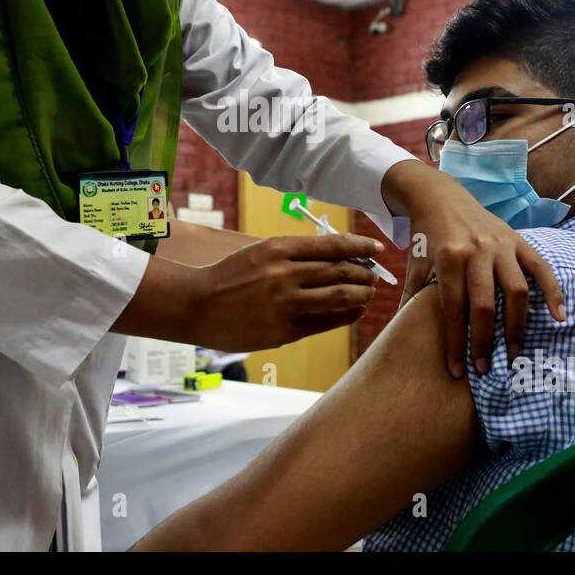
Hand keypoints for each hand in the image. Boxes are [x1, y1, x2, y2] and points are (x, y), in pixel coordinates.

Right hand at [115, 233, 381, 350]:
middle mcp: (284, 273)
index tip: (377, 249)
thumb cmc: (229, 277)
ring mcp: (285, 303)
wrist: (197, 305)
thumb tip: (336, 257)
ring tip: (369, 293)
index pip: (331, 244)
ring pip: (339, 296)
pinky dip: (345, 315)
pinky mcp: (284, 330)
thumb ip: (293, 254)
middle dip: (364, 273)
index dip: (360, 246)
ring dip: (361, 294)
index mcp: (278, 248)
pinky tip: (354, 312)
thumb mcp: (259, 253)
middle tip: (374, 275)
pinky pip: (325, 322)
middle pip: (340, 270)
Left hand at [381, 160, 564, 377]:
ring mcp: (501, 245)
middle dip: (485, 341)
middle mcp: (477, 251)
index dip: (456, 343)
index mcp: (449, 258)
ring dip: (516, 326)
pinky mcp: (518, 240)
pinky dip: (553, 291)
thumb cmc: (426, 236)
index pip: (454, 309)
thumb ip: (412, 297)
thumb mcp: (415, 264)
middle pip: (485, 305)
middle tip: (485, 368)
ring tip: (512, 352)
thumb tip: (402, 333)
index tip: (457, 370)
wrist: (440, 196)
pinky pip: (540, 268)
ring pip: (516, 291)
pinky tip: (558, 316)